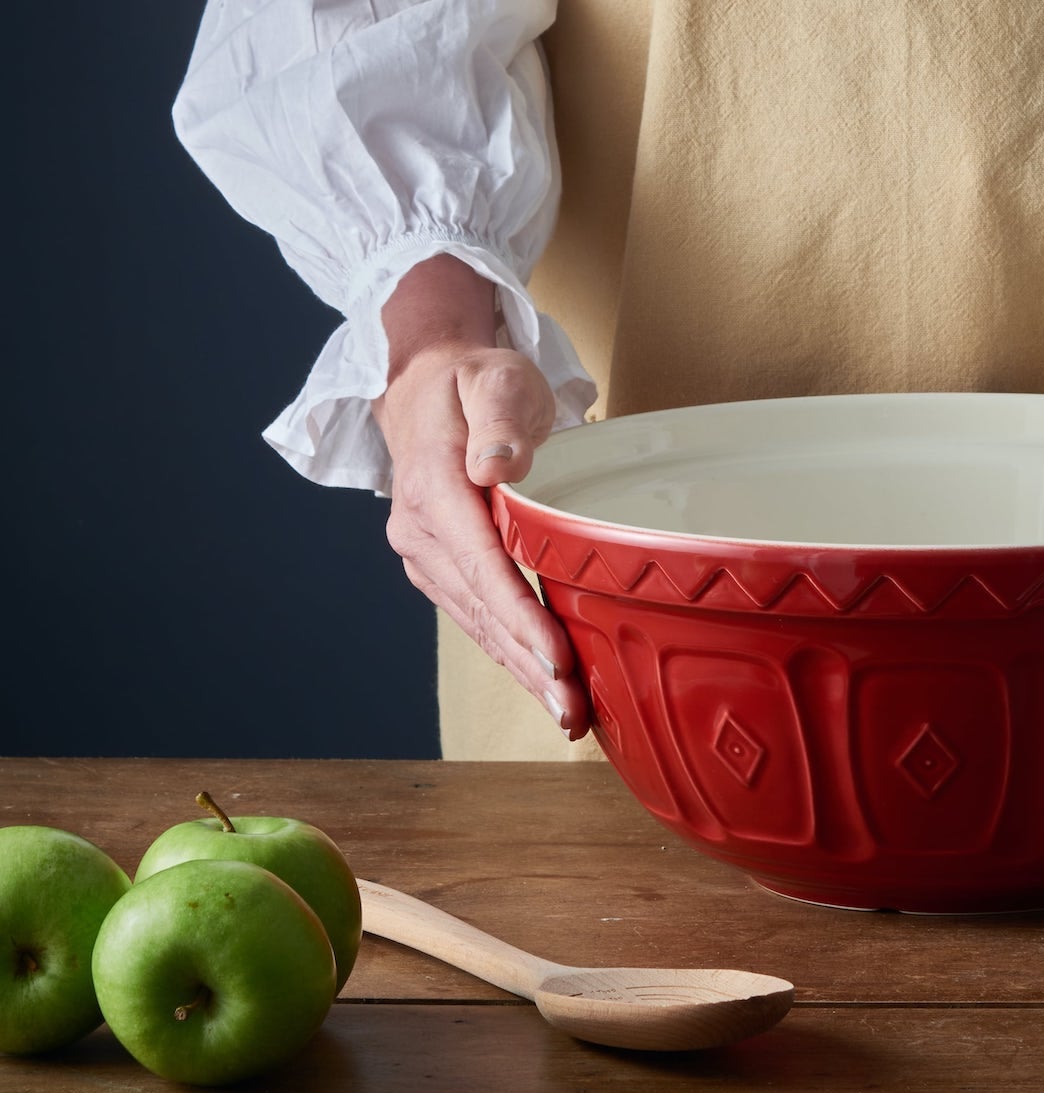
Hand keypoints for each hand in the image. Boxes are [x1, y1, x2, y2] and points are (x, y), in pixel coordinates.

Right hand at [371, 256, 588, 737]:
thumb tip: (497, 466)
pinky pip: (477, 614)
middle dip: (528, 665)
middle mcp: (420, 529)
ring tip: (567, 714)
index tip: (555, 658)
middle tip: (574, 712)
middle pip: (481, 609)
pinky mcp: (440, 564)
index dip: (519, 616)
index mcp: (434, 487)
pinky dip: (509, 650)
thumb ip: (500, 417)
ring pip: (477, 622)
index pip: (482, 565)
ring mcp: (425, 552)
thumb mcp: (495, 378)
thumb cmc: (474, 379)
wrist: (427, 384)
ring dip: (521, 671)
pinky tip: (542, 681)